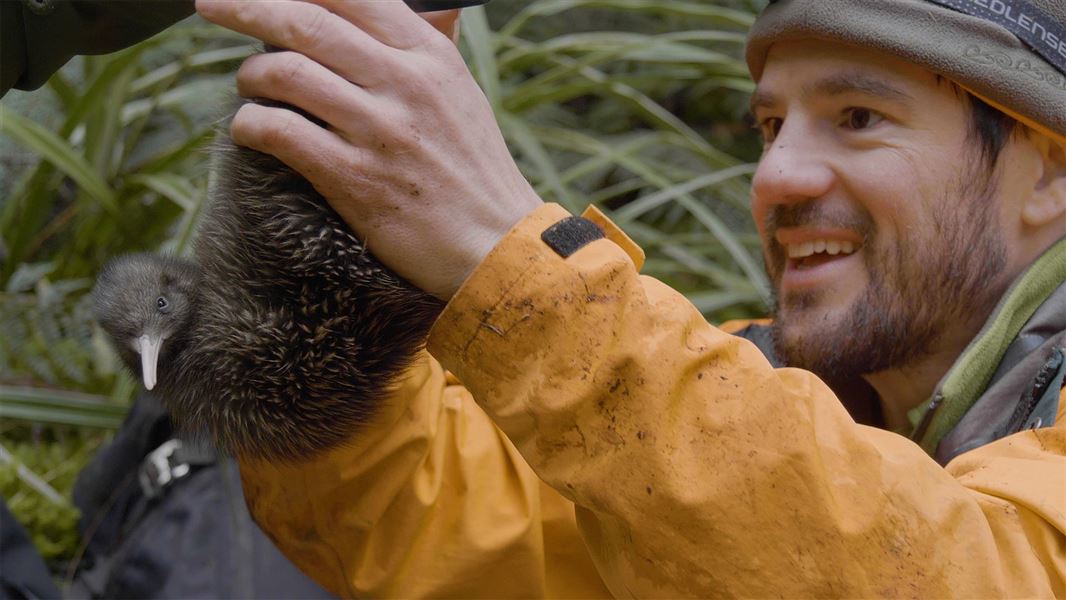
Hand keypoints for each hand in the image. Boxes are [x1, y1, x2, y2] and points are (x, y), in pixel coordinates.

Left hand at [195, 0, 543, 298]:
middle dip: (244, 7)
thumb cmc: (474, 170)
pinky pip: (279, 133)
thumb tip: (409, 5)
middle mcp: (405, 83)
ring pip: (284, 73)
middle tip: (210, 5)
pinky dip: (251, 125)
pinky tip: (250, 129)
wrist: (494, 243)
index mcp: (429, 55)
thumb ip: (427, 46)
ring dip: (250, 75)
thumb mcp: (461, 93)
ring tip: (249, 87)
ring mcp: (378, 131)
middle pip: (305, 22)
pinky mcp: (354, 178)